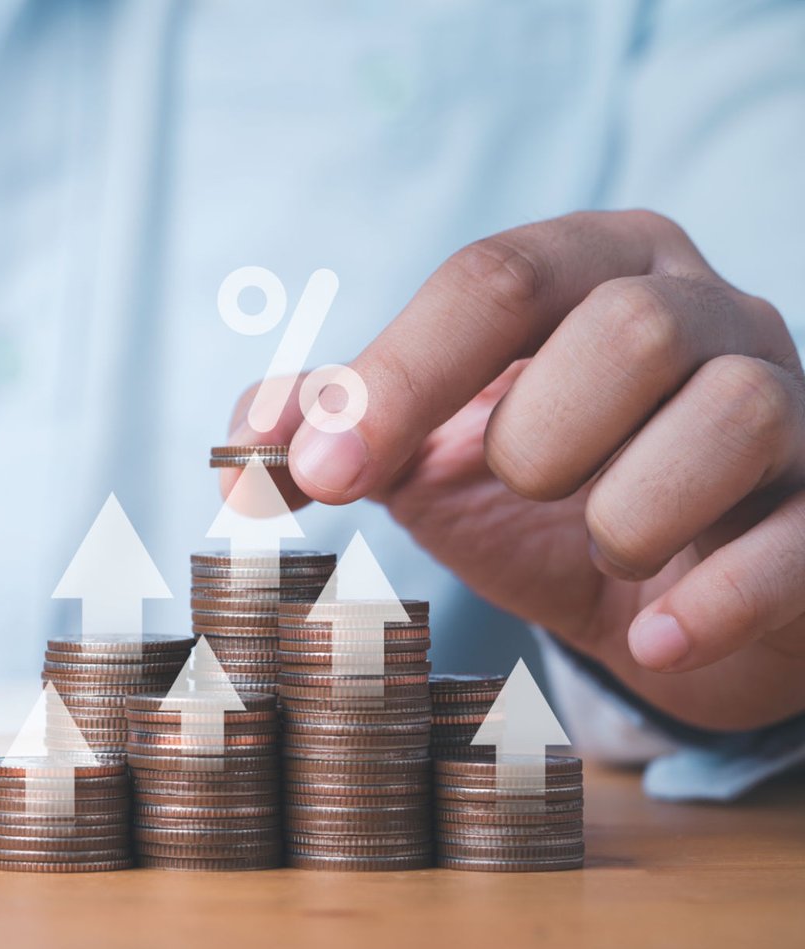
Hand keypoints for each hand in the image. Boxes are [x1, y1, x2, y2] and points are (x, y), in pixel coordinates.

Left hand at [228, 210, 803, 731]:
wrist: (661, 599)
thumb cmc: (538, 499)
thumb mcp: (424, 453)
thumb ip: (336, 431)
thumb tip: (246, 443)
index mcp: (594, 268)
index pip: (495, 280)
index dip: (398, 380)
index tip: (325, 477)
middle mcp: (706, 311)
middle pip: (627, 327)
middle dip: (536, 435)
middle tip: (513, 487)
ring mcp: (788, 404)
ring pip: (733, 412)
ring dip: (628, 508)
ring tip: (600, 545)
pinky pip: (794, 542)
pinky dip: (710, 599)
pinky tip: (650, 633)